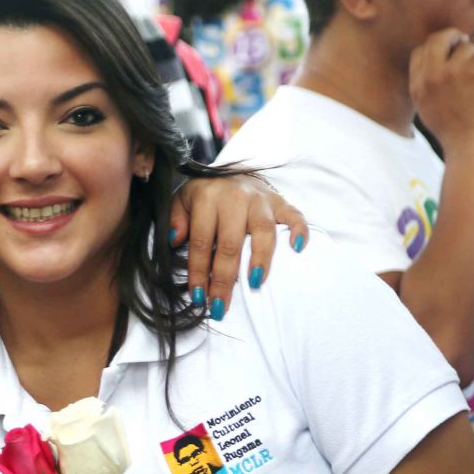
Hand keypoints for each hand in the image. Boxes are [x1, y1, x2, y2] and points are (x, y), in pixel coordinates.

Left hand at [172, 175, 308, 314]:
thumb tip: (175, 240)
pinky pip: (294, 215)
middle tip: (221, 305)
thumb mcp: (182, 200)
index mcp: (208, 198)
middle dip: (225, 279)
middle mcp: (236, 197)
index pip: (201, 241)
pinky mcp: (280, 201)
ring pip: (263, 232)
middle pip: (230, 243)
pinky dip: (299, 231)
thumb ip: (176, 219)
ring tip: (254, 284)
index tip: (198, 296)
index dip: (199, 271)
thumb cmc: (205, 192)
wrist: (230, 168)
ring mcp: (261, 199)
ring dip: (260, 260)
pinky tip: (296, 248)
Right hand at [410, 27, 473, 158]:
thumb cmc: (454, 132)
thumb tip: (441, 61)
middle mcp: (432, 75)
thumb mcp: (427, 108)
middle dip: (454, 37)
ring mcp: (454, 72)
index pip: (420, 50)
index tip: (447, 53)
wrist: (470, 146)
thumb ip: (427, 84)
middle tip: (465, 42)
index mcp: (417, 85)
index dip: (435, 47)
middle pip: (440, 38)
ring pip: (469, 48)